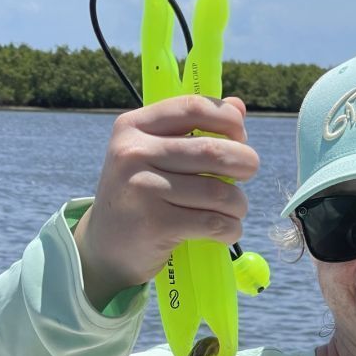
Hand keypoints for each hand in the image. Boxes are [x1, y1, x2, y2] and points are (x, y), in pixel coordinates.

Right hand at [74, 95, 258, 309]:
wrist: (106, 248)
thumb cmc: (140, 196)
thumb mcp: (153, 156)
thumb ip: (192, 130)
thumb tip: (239, 107)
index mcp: (134, 127)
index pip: (192, 108)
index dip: (228, 120)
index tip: (241, 137)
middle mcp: (134, 153)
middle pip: (211, 151)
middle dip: (244, 162)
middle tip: (249, 171)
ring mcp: (143, 189)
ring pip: (217, 191)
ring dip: (239, 203)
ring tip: (236, 209)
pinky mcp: (155, 224)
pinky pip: (212, 222)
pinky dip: (230, 229)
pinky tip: (227, 231)